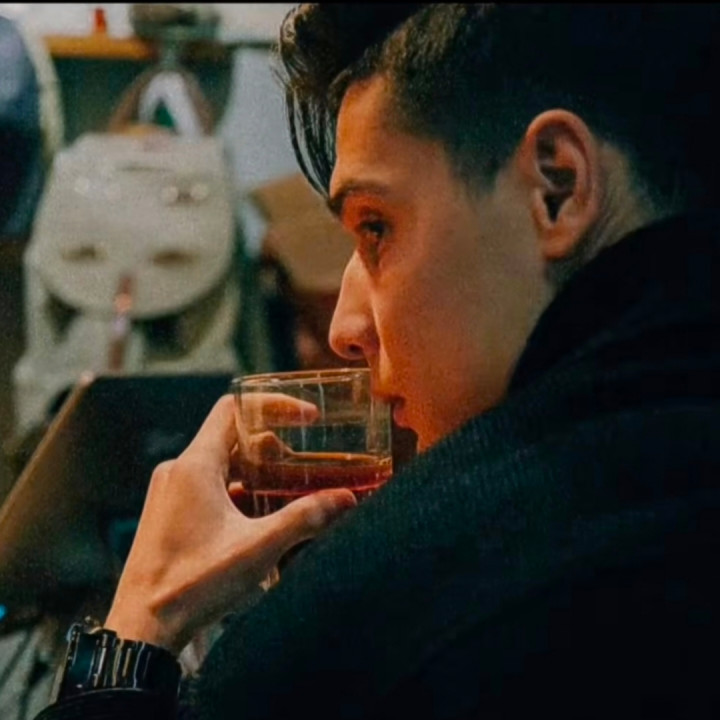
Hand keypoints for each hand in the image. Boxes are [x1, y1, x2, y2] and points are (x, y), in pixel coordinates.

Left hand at [104, 394, 355, 654]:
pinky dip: (237, 491)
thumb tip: (345, 499)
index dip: (273, 405)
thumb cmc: (193, 585)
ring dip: (256, 472)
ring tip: (288, 493)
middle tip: (304, 466)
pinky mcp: (169, 513)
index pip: (234, 408)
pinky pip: (208, 487)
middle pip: (232, 437)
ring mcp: (171, 492)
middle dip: (273, 447)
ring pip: (221, 464)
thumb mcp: (258, 548)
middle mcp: (178, 471)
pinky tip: (259, 519)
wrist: (141, 629)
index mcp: (195, 466)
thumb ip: (304, 518)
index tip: (307, 417)